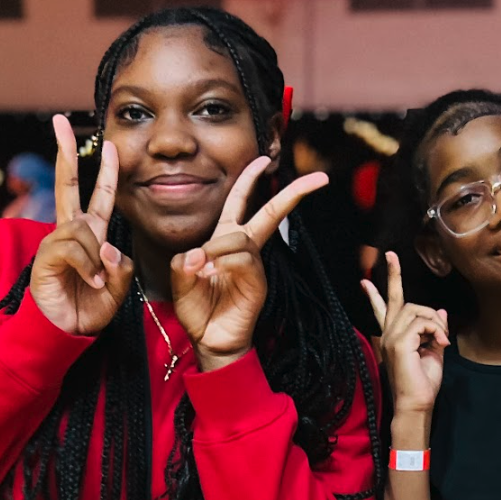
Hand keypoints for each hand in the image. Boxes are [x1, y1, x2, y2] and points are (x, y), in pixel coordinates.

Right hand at [29, 115, 132, 335]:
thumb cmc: (89, 308)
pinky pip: (72, 248)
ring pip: (82, 228)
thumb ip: (119, 266)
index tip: (108, 144)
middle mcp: (70, 233)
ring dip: (95, 256)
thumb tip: (108, 249)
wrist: (66, 333)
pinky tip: (90, 281)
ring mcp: (55, 243)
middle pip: (67, 185)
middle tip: (59, 121)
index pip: (98, 197)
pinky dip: (86, 265)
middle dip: (65, 152)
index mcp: (90, 235)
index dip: (106, 172)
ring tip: (96, 281)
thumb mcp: (117, 287)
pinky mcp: (45, 258)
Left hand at [170, 157, 326, 368]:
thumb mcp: (180, 281)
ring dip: (219, 248)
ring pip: (241, 238)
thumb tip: (199, 253)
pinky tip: (212, 274)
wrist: (210, 340)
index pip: (240, 203)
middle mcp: (243, 248)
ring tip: (203, 270)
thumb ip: (184, 263)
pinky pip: (243, 260)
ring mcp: (253, 265)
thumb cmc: (198, 309)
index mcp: (225, 240)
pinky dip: (225, 262)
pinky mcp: (257, 283)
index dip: (250, 180)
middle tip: (320, 179)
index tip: (264, 159)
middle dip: (294, 194)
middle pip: (270, 213)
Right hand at [362, 251, 448, 413]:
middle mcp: (388, 334)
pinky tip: (440, 343)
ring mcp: (390, 338)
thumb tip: (440, 311)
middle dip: (395, 276)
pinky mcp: (398, 343)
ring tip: (442, 339)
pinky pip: (421, 322)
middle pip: (395, 299)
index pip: (384, 308)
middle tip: (392, 256)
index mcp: (393, 337)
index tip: (371, 274)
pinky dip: (435, 329)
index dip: (378, 291)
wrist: (417, 404)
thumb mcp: (433, 352)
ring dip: (435, 321)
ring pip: (415, 309)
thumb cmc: (423, 383)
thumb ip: (433, 330)